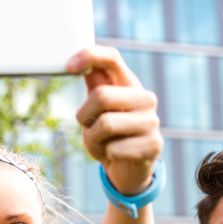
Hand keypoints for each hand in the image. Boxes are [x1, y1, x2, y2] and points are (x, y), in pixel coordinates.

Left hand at [67, 47, 161, 196]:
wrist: (127, 168)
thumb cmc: (109, 133)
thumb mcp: (97, 107)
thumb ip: (93, 82)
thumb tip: (77, 56)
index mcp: (129, 83)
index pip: (112, 58)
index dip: (89, 56)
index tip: (68, 66)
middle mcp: (145, 98)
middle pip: (101, 95)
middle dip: (85, 115)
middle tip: (89, 127)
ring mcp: (152, 121)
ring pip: (106, 124)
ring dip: (94, 138)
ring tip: (103, 142)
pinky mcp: (154, 144)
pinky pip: (114, 149)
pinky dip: (107, 154)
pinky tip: (116, 155)